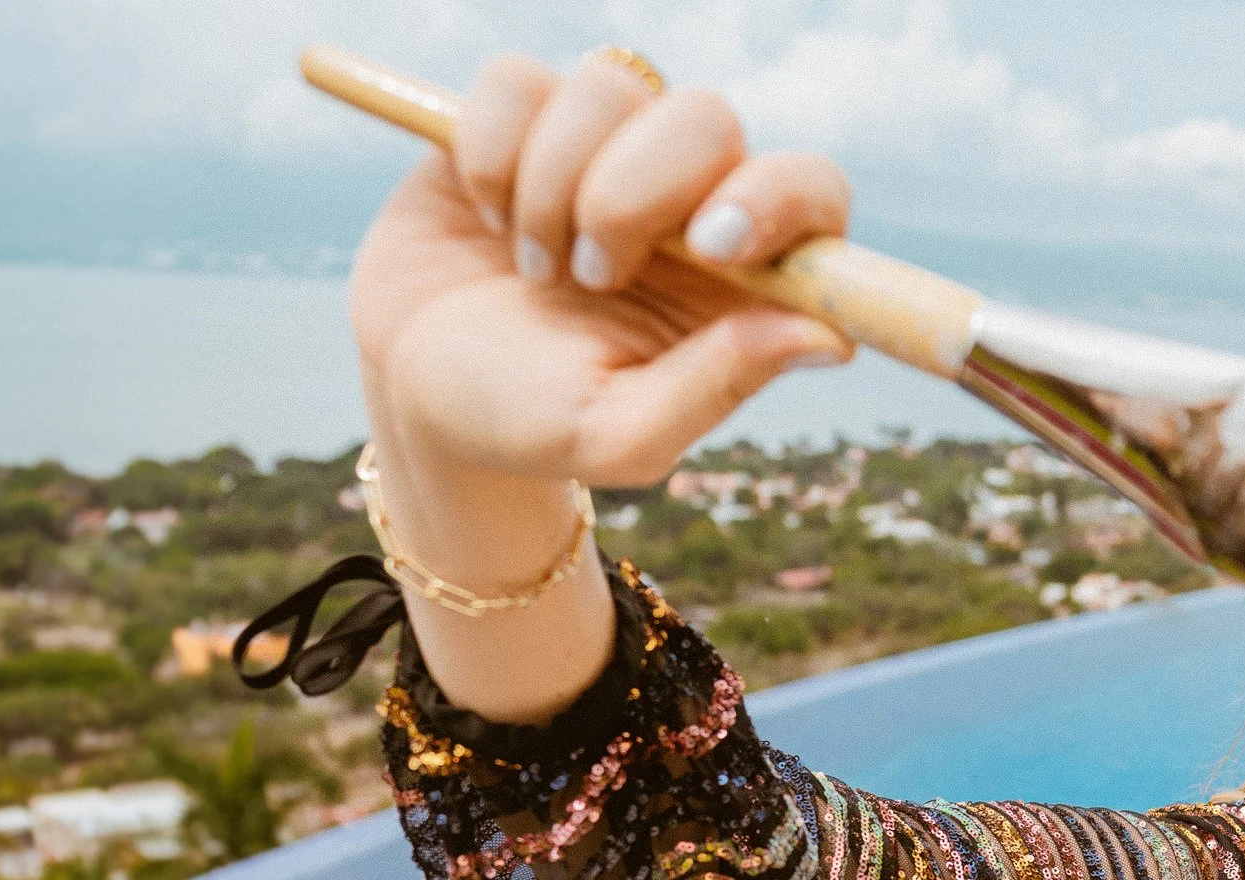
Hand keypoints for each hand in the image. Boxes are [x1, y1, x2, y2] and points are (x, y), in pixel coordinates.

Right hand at [352, 50, 855, 491]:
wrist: (413, 392)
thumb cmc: (530, 423)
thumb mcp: (619, 433)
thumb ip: (720, 382)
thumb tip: (831, 336)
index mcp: (740, 276)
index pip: (810, 192)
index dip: (777, 198)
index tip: (717, 244)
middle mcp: (685, 198)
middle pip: (707, 120)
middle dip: (635, 193)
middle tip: (592, 277)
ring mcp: (604, 147)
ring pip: (611, 91)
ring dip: (553, 184)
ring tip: (534, 268)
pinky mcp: (521, 118)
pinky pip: (517, 81)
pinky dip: (490, 150)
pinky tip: (489, 216)